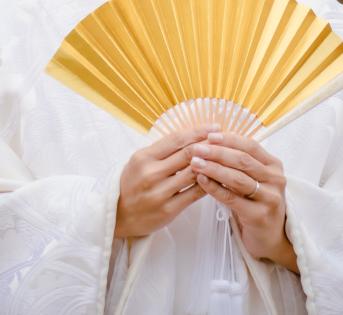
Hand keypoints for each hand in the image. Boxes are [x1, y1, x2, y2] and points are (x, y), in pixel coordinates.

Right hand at [114, 124, 216, 238]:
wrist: (118, 215)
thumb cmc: (131, 184)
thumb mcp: (140, 161)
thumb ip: (162, 151)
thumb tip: (190, 137)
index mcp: (144, 157)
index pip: (176, 139)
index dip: (197, 131)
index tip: (213, 126)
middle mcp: (152, 173)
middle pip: (187, 154)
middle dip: (208, 144)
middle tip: (223, 139)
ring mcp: (160, 192)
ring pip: (193, 173)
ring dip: (211, 164)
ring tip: (224, 157)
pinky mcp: (168, 209)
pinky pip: (194, 194)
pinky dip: (208, 184)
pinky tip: (217, 178)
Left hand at [189, 131, 298, 273]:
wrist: (271, 238)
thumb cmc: (256, 203)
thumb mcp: (253, 179)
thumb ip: (239, 162)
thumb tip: (212, 141)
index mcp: (273, 165)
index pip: (250, 145)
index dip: (229, 139)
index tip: (208, 136)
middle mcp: (275, 179)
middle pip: (243, 160)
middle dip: (217, 152)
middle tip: (196, 148)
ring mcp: (269, 198)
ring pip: (238, 178)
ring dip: (214, 168)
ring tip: (195, 163)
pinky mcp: (259, 216)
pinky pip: (233, 199)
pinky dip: (215, 188)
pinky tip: (202, 181)